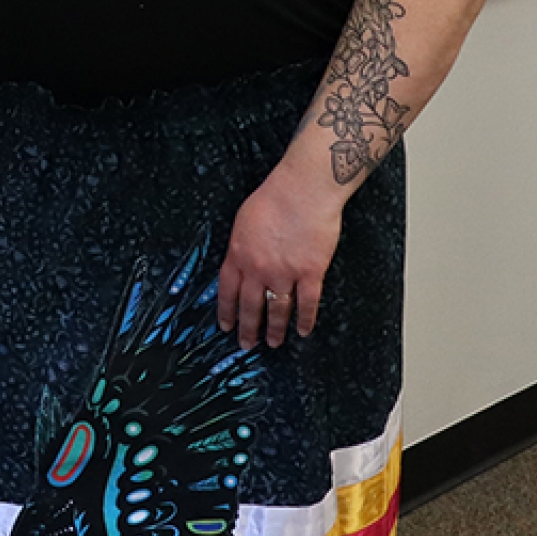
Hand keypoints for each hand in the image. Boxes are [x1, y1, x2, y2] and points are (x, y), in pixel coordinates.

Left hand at [216, 159, 345, 349]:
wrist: (302, 191)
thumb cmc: (273, 198)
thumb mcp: (243, 222)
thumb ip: (241, 246)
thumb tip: (241, 263)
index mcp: (238, 254)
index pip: (226, 291)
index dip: (226, 311)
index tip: (226, 326)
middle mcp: (258, 269)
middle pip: (249, 306)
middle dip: (247, 328)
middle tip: (247, 344)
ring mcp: (284, 273)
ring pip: (277, 310)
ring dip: (274, 329)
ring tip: (273, 343)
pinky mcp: (310, 273)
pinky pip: (307, 304)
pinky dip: (305, 320)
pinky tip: (303, 331)